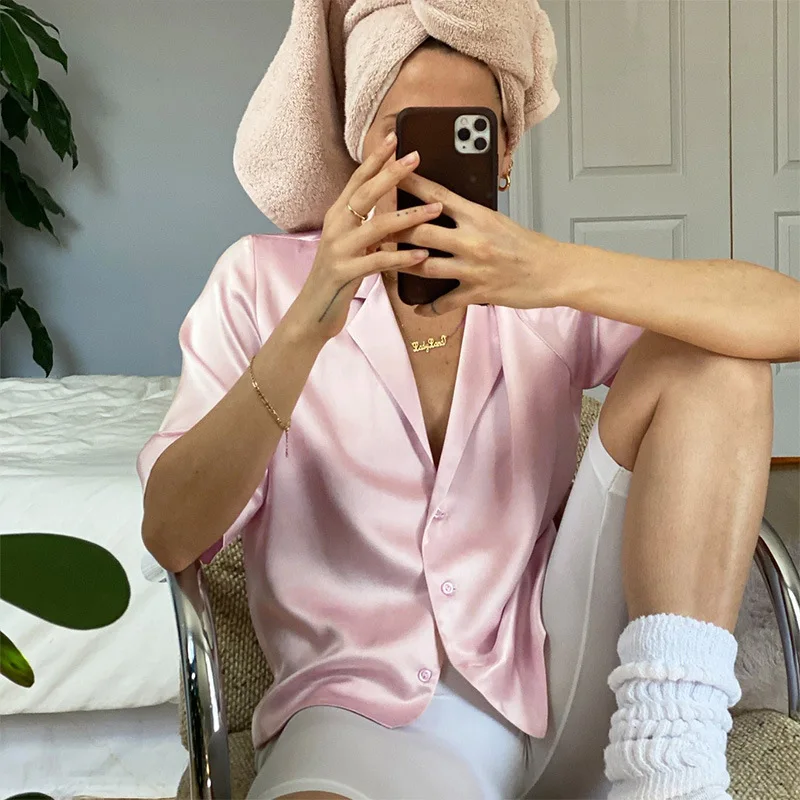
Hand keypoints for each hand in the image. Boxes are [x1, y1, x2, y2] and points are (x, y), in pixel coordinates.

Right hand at [285, 132, 442, 341]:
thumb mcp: (351, 245)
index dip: (375, 158)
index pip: (357, 180)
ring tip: (435, 210)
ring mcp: (338, 249)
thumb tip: (391, 210)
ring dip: (409, 216)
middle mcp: (335, 226)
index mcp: (337, 216)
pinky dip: (402, 258)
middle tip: (416, 157)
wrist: (312, 311)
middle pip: (365, 193)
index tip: (394, 137)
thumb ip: (366, 226)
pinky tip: (422, 256)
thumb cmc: (337, 277)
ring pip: (376, 226)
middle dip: (392, 174)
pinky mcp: (344, 272)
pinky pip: (377, 262)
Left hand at [393, 172, 569, 315]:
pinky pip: (444, 302)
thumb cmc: (527, 246)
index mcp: (476, 215)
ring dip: (401, 266)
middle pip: (419, 231)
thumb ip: (469, 217)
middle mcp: (471, 238)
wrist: (554, 271)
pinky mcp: (477, 291)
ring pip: (423, 266)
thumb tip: (444, 209)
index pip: (435, 194)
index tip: (388, 174)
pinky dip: (428, 307)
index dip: (409, 184)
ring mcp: (472, 267)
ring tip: (385, 265)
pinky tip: (417, 308)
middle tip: (373, 230)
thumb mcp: (498, 221)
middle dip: (392, 231)